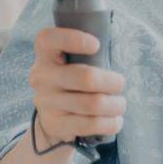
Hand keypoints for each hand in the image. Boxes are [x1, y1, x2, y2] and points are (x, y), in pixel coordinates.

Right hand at [28, 27, 125, 145]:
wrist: (53, 117)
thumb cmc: (73, 80)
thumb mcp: (73, 62)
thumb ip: (87, 53)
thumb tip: (116, 50)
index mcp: (45, 54)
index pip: (49, 39)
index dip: (74, 39)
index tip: (97, 45)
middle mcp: (41, 77)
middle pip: (86, 78)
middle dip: (114, 83)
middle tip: (120, 84)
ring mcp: (46, 102)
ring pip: (93, 104)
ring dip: (116, 105)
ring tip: (119, 105)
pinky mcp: (55, 124)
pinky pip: (92, 124)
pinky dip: (111, 123)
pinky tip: (115, 120)